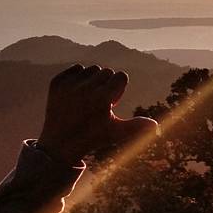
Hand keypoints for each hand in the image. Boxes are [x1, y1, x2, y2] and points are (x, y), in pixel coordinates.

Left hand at [36, 64, 158, 165]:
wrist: (60, 143)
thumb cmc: (93, 137)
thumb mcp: (116, 132)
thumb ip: (137, 126)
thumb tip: (156, 126)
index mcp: (103, 98)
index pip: (121, 76)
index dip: (118, 90)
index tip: (111, 102)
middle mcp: (86, 89)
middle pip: (107, 71)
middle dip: (106, 84)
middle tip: (98, 102)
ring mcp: (70, 85)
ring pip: (91, 69)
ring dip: (93, 80)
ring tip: (87, 97)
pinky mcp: (57, 83)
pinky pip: (75, 69)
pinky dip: (78, 78)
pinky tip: (75, 94)